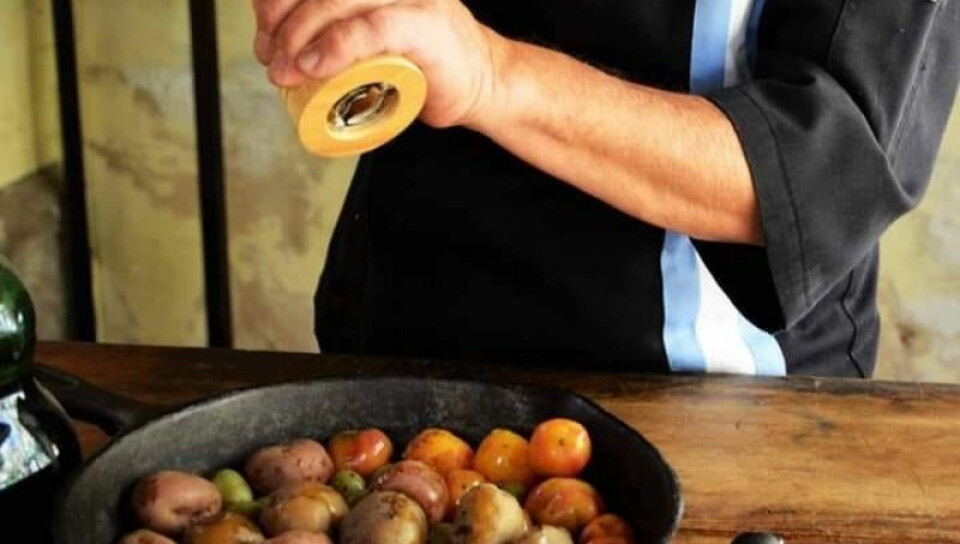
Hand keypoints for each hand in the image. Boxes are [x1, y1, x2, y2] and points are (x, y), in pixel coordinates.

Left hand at [252, 0, 504, 127]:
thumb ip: (336, 24)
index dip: (274, 0)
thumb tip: (274, 37)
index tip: (263, 31)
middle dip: (279, 21)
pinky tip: (313, 66)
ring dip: (297, 37)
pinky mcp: (426, 24)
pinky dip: (335, 47)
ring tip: (286, 70)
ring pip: (335, 1)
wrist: (482, 82)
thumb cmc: (425, 61)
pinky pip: (370, 28)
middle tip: (271, 58)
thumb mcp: (371, 32)